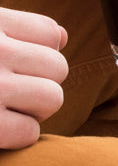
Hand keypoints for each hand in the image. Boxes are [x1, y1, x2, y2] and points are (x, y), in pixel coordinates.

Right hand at [0, 7, 67, 148]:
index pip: (49, 32)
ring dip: (34, 110)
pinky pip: (29, 131)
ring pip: (52, 98)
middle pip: (58, 67)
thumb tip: (64, 37)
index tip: (14, 65)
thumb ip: (12, 29)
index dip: (39, 53)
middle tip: (9, 94)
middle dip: (41, 84)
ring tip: (4, 109)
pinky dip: (17, 135)